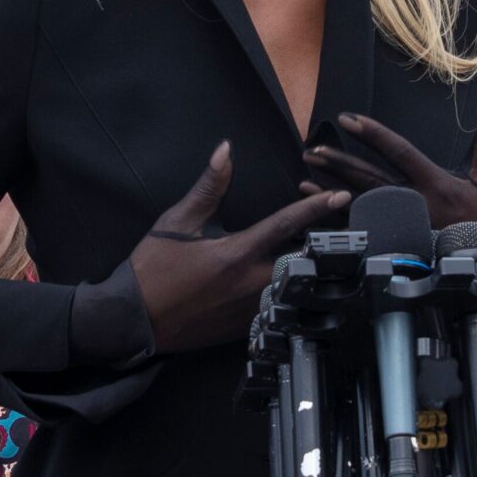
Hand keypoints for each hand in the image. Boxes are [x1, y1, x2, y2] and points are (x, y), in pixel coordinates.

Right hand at [131, 144, 346, 352]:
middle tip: (340, 225)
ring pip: (296, 284)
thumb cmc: (153, 269)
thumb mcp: (177, 222)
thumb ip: (209, 187)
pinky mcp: (248, 326)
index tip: (341, 195)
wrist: (135, 321)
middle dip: (324, 241)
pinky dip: (291, 288)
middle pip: (305, 259)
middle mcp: (253, 283)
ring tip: (324, 249)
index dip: (317, 207)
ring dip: (309, 266)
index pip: (287, 225)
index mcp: (238, 254)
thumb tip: (225, 150)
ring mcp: (253, 309)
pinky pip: (281, 305)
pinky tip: (295, 278)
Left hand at [299, 102, 476, 245]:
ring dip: (332, 194)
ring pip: (362, 207)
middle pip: (371, 181)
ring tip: (303, 180)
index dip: (373, 135)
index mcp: (437, 185)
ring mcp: (406, 229)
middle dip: (340, 165)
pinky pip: (365, 233)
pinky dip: (339, 224)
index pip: (399, 153)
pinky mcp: (401, 246)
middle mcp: (417, 206)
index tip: (348, 119)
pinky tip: (318, 216)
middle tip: (312, 151)